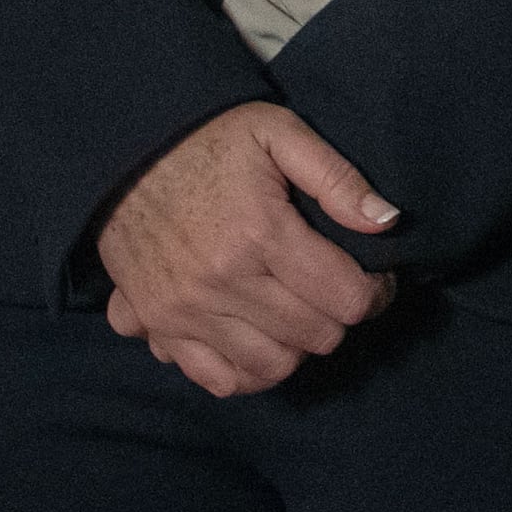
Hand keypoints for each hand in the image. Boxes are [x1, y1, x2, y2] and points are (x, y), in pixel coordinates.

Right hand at [93, 102, 398, 397]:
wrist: (124, 150)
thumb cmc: (210, 139)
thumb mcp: (279, 132)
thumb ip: (336, 177)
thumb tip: (387, 222)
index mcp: (261, 232)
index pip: (346, 298)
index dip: (375, 292)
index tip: (374, 278)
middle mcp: (222, 281)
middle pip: (315, 337)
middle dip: (339, 317)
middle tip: (336, 293)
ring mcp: (186, 310)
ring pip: (272, 367)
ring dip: (297, 347)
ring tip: (298, 315)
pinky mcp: (158, 325)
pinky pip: (217, 379)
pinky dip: (247, 372)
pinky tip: (258, 340)